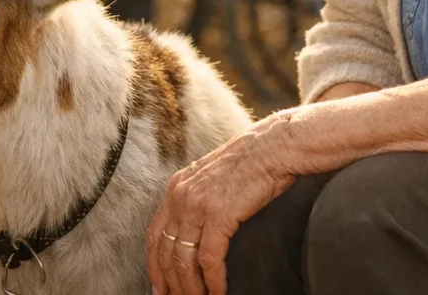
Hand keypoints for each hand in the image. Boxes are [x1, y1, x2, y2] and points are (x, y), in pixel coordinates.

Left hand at [146, 112, 297, 294]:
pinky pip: (209, 259)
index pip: (154, 234)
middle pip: (166, 252)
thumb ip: (198, 198)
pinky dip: (213, 281)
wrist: (273, 147)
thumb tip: (197, 229)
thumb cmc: (251, 162)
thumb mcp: (212, 177)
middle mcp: (180, 196)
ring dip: (191, 288)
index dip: (154, 265)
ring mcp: (197, 205)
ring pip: (184, 261)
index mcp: (176, 187)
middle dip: (171, 283)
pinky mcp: (218, 215)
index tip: (158, 286)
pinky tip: (219, 292)